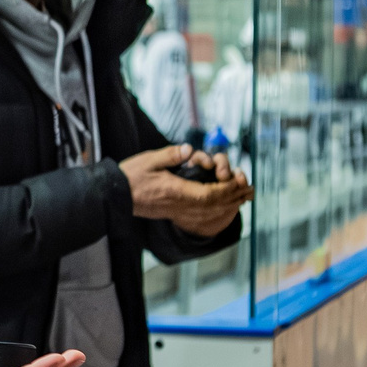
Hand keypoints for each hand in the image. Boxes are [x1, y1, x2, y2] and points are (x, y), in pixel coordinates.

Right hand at [119, 145, 251, 235]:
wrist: (116, 196)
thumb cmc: (130, 177)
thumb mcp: (150, 160)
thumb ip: (171, 155)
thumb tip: (189, 150)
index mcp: (176, 191)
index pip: (209, 195)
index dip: (227, 189)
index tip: (238, 180)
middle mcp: (180, 205)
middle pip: (214, 206)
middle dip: (234, 197)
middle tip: (250, 189)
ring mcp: (178, 211)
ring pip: (210, 213)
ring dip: (229, 205)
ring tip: (243, 198)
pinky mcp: (175, 213)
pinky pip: (202, 216)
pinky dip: (217, 210)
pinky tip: (224, 206)